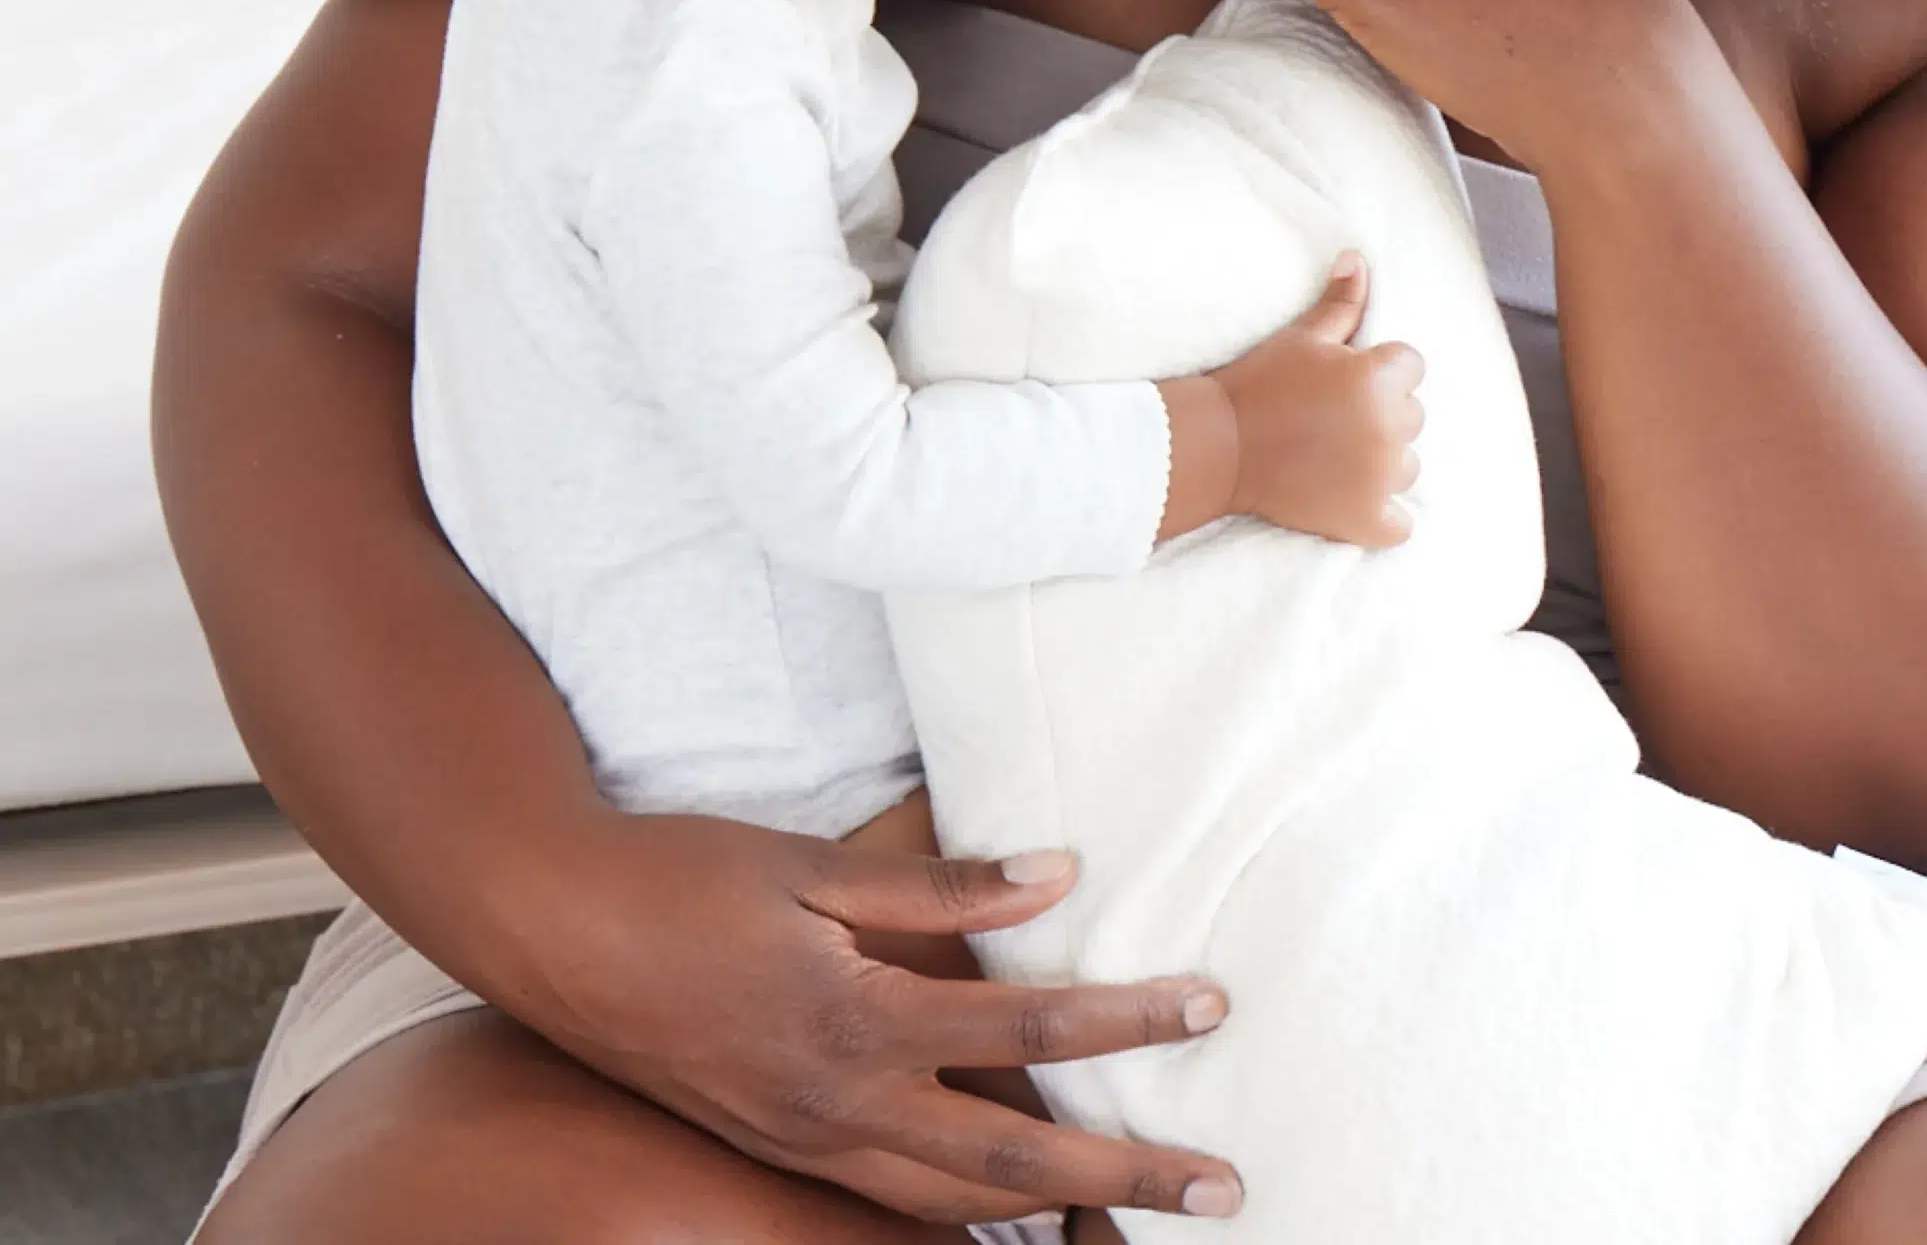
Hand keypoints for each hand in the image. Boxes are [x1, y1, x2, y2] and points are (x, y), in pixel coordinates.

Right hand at [520, 811, 1244, 1226]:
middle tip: (1224, 1189)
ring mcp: (807, 1139)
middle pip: (1016, 1156)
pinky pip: (892, 1202)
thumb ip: (939, 884)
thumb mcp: (811, 866)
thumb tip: (1059, 875)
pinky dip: (967, 1217)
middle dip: (1127, 1176)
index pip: (1031, 1023)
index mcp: (860, 1019)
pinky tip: (1018, 1211)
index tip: (1211, 1011)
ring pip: (955, 1202)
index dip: (1130, 1019)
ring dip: (1058, 1211)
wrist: (554, 932)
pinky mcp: (781, 1148)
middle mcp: (841, 1102)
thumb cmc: (685, 878)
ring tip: (1142, 1217)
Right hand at [1183, 253, 1424, 546]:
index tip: (1342, 381)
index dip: (1379, 370)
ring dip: (1382, 462)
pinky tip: (1352, 499)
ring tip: (1334, 455)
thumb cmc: (1259, 382)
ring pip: (1408, 465)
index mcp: (1379, 378)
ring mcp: (1380, 478)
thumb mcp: (1302, 337)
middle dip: (1381, 414)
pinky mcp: (1366, 520)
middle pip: (1412, 414)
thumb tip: (1358, 258)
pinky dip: (1383, 516)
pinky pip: (1401, 523)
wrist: (1217, 446)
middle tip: (1332, 418)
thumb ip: (1341, 301)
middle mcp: (1388, 427)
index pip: (1411, 366)